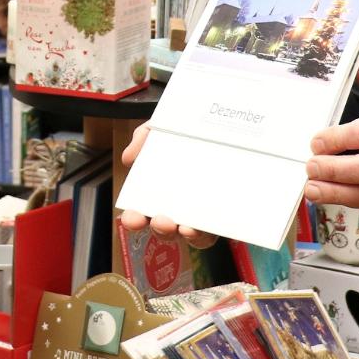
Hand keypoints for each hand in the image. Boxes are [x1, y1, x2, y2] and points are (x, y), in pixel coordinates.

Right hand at [112, 125, 219, 247]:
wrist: (226, 121)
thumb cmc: (188, 129)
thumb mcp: (162, 127)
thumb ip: (143, 138)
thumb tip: (129, 158)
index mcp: (160, 191)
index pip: (143, 214)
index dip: (135, 219)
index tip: (131, 218)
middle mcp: (181, 207)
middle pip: (168, 230)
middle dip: (161, 230)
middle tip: (161, 221)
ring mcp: (206, 212)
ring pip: (196, 237)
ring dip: (189, 235)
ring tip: (187, 227)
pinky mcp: (229, 211)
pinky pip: (222, 228)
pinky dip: (215, 229)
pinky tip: (211, 221)